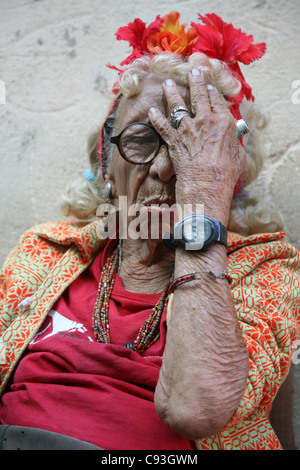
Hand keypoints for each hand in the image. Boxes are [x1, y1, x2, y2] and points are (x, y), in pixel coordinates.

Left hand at [148, 69, 246, 224]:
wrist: (206, 184)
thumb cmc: (226, 174)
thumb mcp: (238, 156)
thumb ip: (235, 143)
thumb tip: (234, 139)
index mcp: (224, 122)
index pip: (217, 102)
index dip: (212, 92)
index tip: (209, 85)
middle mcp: (205, 121)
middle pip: (199, 96)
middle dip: (195, 81)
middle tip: (192, 71)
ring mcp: (187, 129)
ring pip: (178, 106)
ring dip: (172, 93)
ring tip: (168, 83)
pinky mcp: (174, 140)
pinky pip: (162, 126)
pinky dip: (156, 119)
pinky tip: (151, 112)